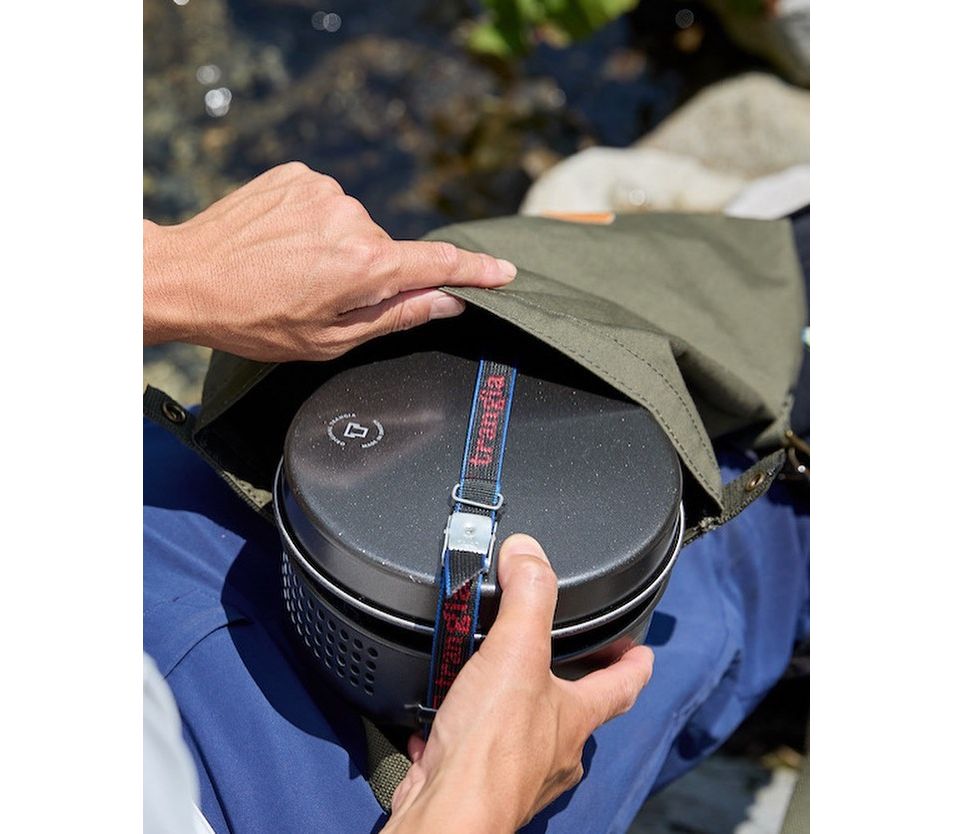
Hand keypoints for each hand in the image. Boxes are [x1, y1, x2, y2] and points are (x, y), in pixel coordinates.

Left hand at [143, 162, 515, 360]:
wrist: (184, 276)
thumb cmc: (253, 319)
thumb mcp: (331, 339)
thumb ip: (398, 316)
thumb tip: (448, 302)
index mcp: (365, 266)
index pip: (439, 264)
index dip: (477, 272)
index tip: (505, 272)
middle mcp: (351, 218)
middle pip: (389, 250)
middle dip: (370, 274)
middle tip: (322, 298)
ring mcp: (323, 191)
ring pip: (356, 226)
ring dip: (339, 248)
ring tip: (292, 270)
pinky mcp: (298, 175)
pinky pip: (327, 204)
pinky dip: (316, 224)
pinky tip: (283, 244)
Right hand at [384, 535, 654, 833]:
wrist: (447, 812)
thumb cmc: (491, 749)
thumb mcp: (517, 651)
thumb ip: (528, 596)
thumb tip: (529, 553)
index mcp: (575, 716)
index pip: (621, 684)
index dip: (634, 662)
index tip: (641, 650)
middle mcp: (554, 749)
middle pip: (575, 710)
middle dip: (569, 683)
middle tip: (560, 656)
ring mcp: (517, 770)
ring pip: (524, 731)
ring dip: (511, 705)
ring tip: (489, 677)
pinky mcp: (476, 781)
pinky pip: (474, 750)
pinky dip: (462, 733)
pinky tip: (441, 722)